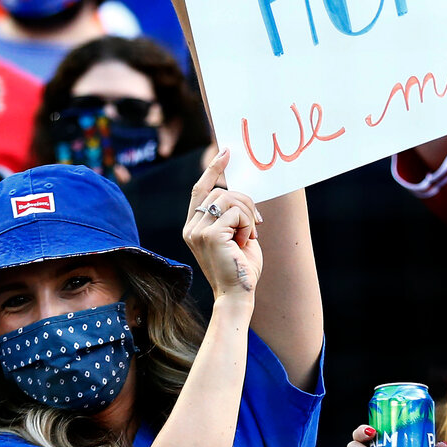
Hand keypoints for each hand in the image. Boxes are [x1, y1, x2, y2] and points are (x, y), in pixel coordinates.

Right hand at [180, 149, 262, 297]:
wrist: (238, 295)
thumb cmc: (241, 268)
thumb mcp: (235, 235)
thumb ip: (232, 214)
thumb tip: (241, 189)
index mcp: (193, 226)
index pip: (200, 189)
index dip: (213, 169)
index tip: (227, 151)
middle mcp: (191, 227)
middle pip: (221, 190)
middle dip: (244, 201)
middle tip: (256, 222)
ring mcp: (197, 230)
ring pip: (229, 198)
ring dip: (248, 214)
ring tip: (249, 235)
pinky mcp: (210, 234)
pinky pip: (236, 212)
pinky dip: (248, 224)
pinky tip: (246, 241)